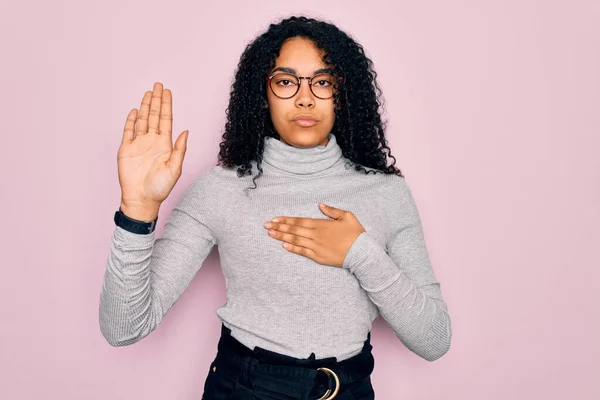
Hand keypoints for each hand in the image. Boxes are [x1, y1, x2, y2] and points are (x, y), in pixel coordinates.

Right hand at [117, 82, 188, 212]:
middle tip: (158, 85)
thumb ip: (180, 149)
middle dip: (156, 100)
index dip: (167, 106)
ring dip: (144, 106)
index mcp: (165, 145)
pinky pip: (127, 131)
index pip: (166, 120)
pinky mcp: (126, 149)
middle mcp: (152, 141)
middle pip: (154, 116)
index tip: (167, 92)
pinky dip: (130, 121)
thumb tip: (186, 131)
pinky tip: (134, 110)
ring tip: (148, 93)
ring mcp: (138, 144)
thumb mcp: (175, 168)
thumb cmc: (160, 187)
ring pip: (141, 120)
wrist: (142, 199)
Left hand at [263, 203, 365, 267]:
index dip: (286, 220)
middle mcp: (316, 235)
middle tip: (266, 226)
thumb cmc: (356, 234)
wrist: (362, 253)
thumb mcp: (347, 216)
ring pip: (295, 240)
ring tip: (270, 234)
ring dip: (282, 237)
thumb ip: (332, 210)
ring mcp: (316, 247)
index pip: (299, 221)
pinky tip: (284, 245)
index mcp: (321, 224)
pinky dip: (293, 248)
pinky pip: (302, 252)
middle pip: (294, 230)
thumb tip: (320, 205)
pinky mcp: (318, 257)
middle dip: (279, 227)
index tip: (274, 219)